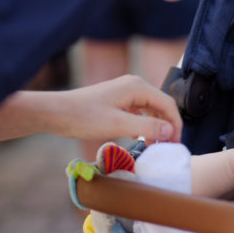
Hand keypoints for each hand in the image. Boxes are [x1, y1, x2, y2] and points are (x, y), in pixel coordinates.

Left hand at [52, 75, 182, 143]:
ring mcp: (125, 92)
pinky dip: (144, 124)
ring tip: (155, 144)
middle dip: (167, 126)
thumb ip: (148, 126)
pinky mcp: (118, 100)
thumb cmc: (85, 117)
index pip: (168, 104)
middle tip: (168, 146)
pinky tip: (140, 137)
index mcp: (138, 87)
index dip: (176, 124)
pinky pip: (139, 111)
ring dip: (156, 126)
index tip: (176, 144)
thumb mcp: (119, 124)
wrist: (57, 113)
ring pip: (151, 109)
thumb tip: (171, 131)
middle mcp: (135, 86)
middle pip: (161, 105)